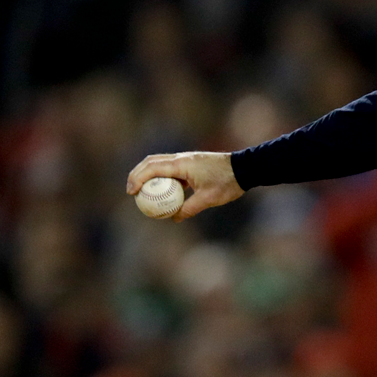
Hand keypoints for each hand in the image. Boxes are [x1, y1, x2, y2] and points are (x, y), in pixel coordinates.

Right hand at [126, 151, 243, 222]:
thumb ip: (189, 209)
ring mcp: (187, 158)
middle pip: (151, 162)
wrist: (246, 167)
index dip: (138, 179)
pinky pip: (171, 167)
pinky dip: (162, 176)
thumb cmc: (228, 182)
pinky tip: (161, 190)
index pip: (153, 169)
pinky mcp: (192, 162)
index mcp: (183, 164)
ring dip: (148, 174)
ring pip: (160, 163)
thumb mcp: (208, 199)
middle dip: (137, 174)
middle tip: (130, 191)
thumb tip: (174, 219)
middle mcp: (182, 158)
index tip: (131, 193)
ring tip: (141, 190)